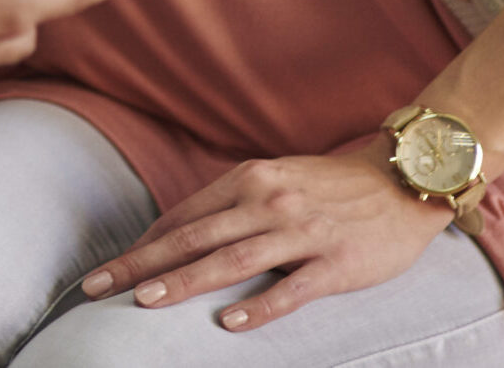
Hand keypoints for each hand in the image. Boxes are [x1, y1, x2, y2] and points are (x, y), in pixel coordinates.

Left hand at [79, 142, 452, 332]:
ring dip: (183, 281)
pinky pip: (291, 286)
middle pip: (193, 236)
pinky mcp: (337, 261)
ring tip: (144, 301)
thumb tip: (181, 233)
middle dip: (140, 264)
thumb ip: (232, 204)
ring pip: (231, 259)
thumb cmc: (333, 187)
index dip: (142, 244)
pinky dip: (258, 305)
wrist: (406, 181)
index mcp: (249, 180)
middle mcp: (268, 200)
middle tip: (97, 286)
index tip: (108, 269)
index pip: (183, 216)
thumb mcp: (276, 180)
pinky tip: (228, 322)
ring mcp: (302, 230)